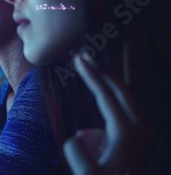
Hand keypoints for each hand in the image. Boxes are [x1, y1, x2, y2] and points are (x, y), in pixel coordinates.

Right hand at [63, 54, 143, 174]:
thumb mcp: (87, 174)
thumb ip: (77, 152)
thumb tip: (78, 136)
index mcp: (126, 132)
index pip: (105, 95)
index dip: (91, 75)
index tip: (77, 59)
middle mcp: (139, 127)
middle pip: (120, 89)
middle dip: (101, 71)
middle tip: (83, 55)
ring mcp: (142, 132)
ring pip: (125, 98)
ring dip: (107, 83)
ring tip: (89, 71)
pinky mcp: (140, 138)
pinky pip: (124, 111)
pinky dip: (111, 100)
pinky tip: (96, 110)